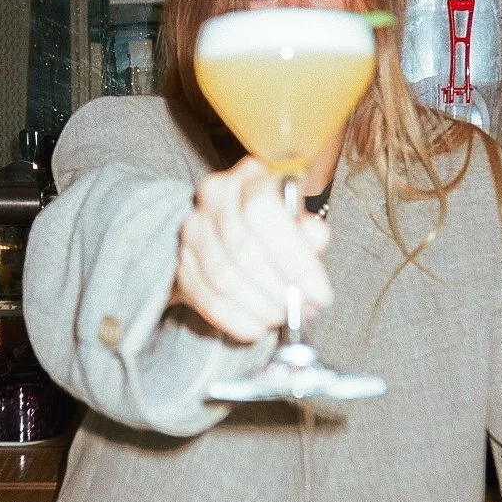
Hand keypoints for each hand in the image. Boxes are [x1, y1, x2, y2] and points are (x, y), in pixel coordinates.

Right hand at [172, 157, 332, 342]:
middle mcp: (215, 196)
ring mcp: (193, 228)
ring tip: (284, 316)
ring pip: (224, 277)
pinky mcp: (182, 261)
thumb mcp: (302, 220)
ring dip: (260, 307)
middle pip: (244, 250)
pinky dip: (236, 319)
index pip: (263, 211)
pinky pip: (207, 298)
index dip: (293, 258)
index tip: (318, 292)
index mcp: (251, 176)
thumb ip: (310, 231)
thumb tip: (313, 237)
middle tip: (304, 310)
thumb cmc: (278, 225)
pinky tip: (258, 326)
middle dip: (280, 290)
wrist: (237, 229)